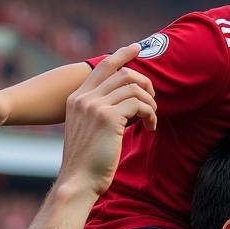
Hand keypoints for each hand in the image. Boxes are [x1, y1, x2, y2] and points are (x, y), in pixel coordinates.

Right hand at [57, 44, 156, 199]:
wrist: (79, 181)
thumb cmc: (88, 161)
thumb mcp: (88, 130)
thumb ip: (99, 112)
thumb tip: (124, 103)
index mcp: (76, 99)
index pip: (102, 67)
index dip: (121, 55)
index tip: (137, 48)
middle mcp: (84, 98)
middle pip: (122, 73)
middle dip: (144, 82)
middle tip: (153, 99)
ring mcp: (95, 106)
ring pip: (133, 88)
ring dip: (150, 102)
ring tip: (152, 118)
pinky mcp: (109, 118)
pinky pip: (139, 104)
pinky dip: (150, 114)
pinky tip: (150, 127)